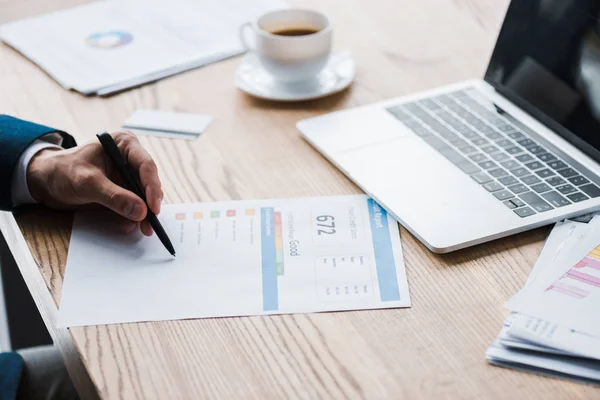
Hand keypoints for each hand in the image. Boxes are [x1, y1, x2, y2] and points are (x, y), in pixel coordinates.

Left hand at [27, 131, 162, 235]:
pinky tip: (127, 225)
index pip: (146, 165)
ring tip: (136, 227)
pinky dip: (132, 216)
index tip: (152, 208)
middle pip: (148, 182)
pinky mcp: (123, 189)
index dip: (152, 187)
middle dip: (149, 205)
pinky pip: (135, 204)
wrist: (47, 181)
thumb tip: (140, 211)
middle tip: (149, 224)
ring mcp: (127, 175)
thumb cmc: (63, 171)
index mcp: (124, 145)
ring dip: (142, 213)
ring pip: (144, 196)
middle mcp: (130, 158)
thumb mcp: (87, 183)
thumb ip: (114, 196)